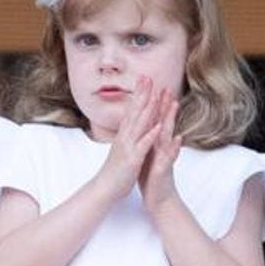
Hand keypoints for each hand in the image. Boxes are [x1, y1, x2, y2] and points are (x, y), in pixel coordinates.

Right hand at [99, 75, 170, 190]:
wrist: (106, 188)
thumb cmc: (115, 169)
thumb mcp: (122, 148)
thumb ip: (126, 135)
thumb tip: (130, 124)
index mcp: (124, 134)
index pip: (132, 110)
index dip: (139, 94)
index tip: (144, 80)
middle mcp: (125, 137)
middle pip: (135, 112)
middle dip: (142, 94)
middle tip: (148, 78)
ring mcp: (128, 147)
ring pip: (139, 124)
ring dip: (147, 109)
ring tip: (155, 95)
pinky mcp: (133, 159)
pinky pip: (143, 145)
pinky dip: (150, 134)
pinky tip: (158, 126)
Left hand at [138, 95, 182, 214]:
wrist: (159, 199)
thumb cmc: (152, 177)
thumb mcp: (148, 155)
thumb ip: (150, 140)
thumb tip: (147, 126)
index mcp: (154, 143)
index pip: (155, 120)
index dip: (154, 104)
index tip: (153, 87)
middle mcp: (162, 147)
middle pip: (164, 123)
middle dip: (165, 106)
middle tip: (167, 87)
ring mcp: (165, 157)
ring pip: (168, 135)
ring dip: (171, 120)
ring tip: (174, 104)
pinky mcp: (164, 169)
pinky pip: (169, 157)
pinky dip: (173, 148)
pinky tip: (178, 138)